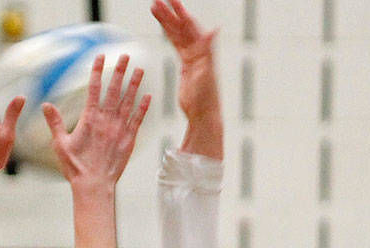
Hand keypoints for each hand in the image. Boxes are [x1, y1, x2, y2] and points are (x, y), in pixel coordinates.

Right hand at [44, 52, 149, 189]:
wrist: (94, 185)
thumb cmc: (76, 167)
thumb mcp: (60, 144)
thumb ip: (54, 122)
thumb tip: (45, 105)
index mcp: (89, 119)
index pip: (93, 89)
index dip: (97, 71)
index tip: (101, 56)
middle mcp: (106, 121)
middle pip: (114, 90)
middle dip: (120, 71)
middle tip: (126, 56)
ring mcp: (119, 129)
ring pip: (129, 102)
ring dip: (134, 84)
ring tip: (140, 69)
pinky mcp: (129, 140)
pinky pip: (137, 119)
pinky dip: (143, 107)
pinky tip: (148, 95)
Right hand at [151, 0, 218, 125]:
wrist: (203, 114)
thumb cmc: (207, 97)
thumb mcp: (207, 71)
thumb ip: (209, 49)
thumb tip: (215, 29)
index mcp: (203, 51)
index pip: (190, 26)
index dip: (180, 12)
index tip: (171, 0)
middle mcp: (199, 51)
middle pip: (182, 27)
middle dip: (170, 13)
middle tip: (157, 0)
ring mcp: (192, 57)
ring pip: (177, 34)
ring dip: (167, 21)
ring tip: (154, 8)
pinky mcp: (186, 65)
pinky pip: (176, 44)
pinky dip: (169, 35)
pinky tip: (164, 27)